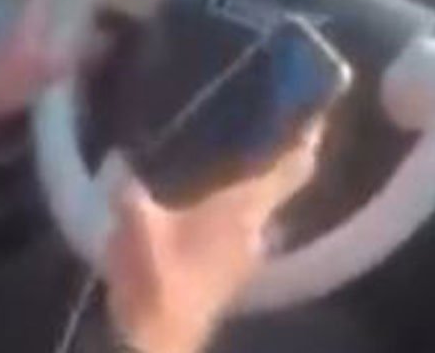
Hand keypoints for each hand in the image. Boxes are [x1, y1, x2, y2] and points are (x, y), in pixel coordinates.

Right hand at [104, 121, 322, 352]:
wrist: (158, 339)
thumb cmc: (156, 277)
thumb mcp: (135, 224)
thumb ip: (130, 189)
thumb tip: (121, 156)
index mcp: (241, 210)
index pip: (289, 167)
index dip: (304, 136)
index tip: (313, 106)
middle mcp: (254, 228)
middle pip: (278, 181)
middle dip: (276, 149)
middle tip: (260, 113)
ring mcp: (245, 253)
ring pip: (259, 203)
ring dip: (252, 177)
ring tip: (229, 146)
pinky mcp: (229, 270)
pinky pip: (239, 222)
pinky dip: (232, 201)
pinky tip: (205, 193)